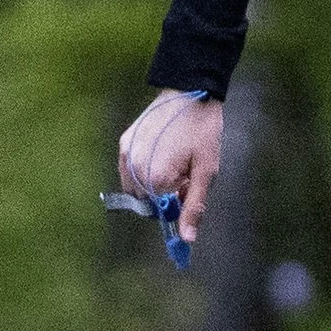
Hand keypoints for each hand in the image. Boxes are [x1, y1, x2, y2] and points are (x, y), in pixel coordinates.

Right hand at [118, 90, 223, 239]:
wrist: (190, 91)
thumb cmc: (203, 130)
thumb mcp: (206, 170)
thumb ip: (194, 206)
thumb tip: (186, 239)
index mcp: (156, 178)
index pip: (160, 211)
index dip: (177, 206)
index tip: (188, 192)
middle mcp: (134, 168)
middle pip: (147, 201)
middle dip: (164, 195)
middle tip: (184, 175)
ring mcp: (126, 154)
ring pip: (136, 187)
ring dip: (152, 184)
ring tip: (173, 163)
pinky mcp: (124, 142)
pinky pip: (129, 169)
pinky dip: (142, 170)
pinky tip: (161, 153)